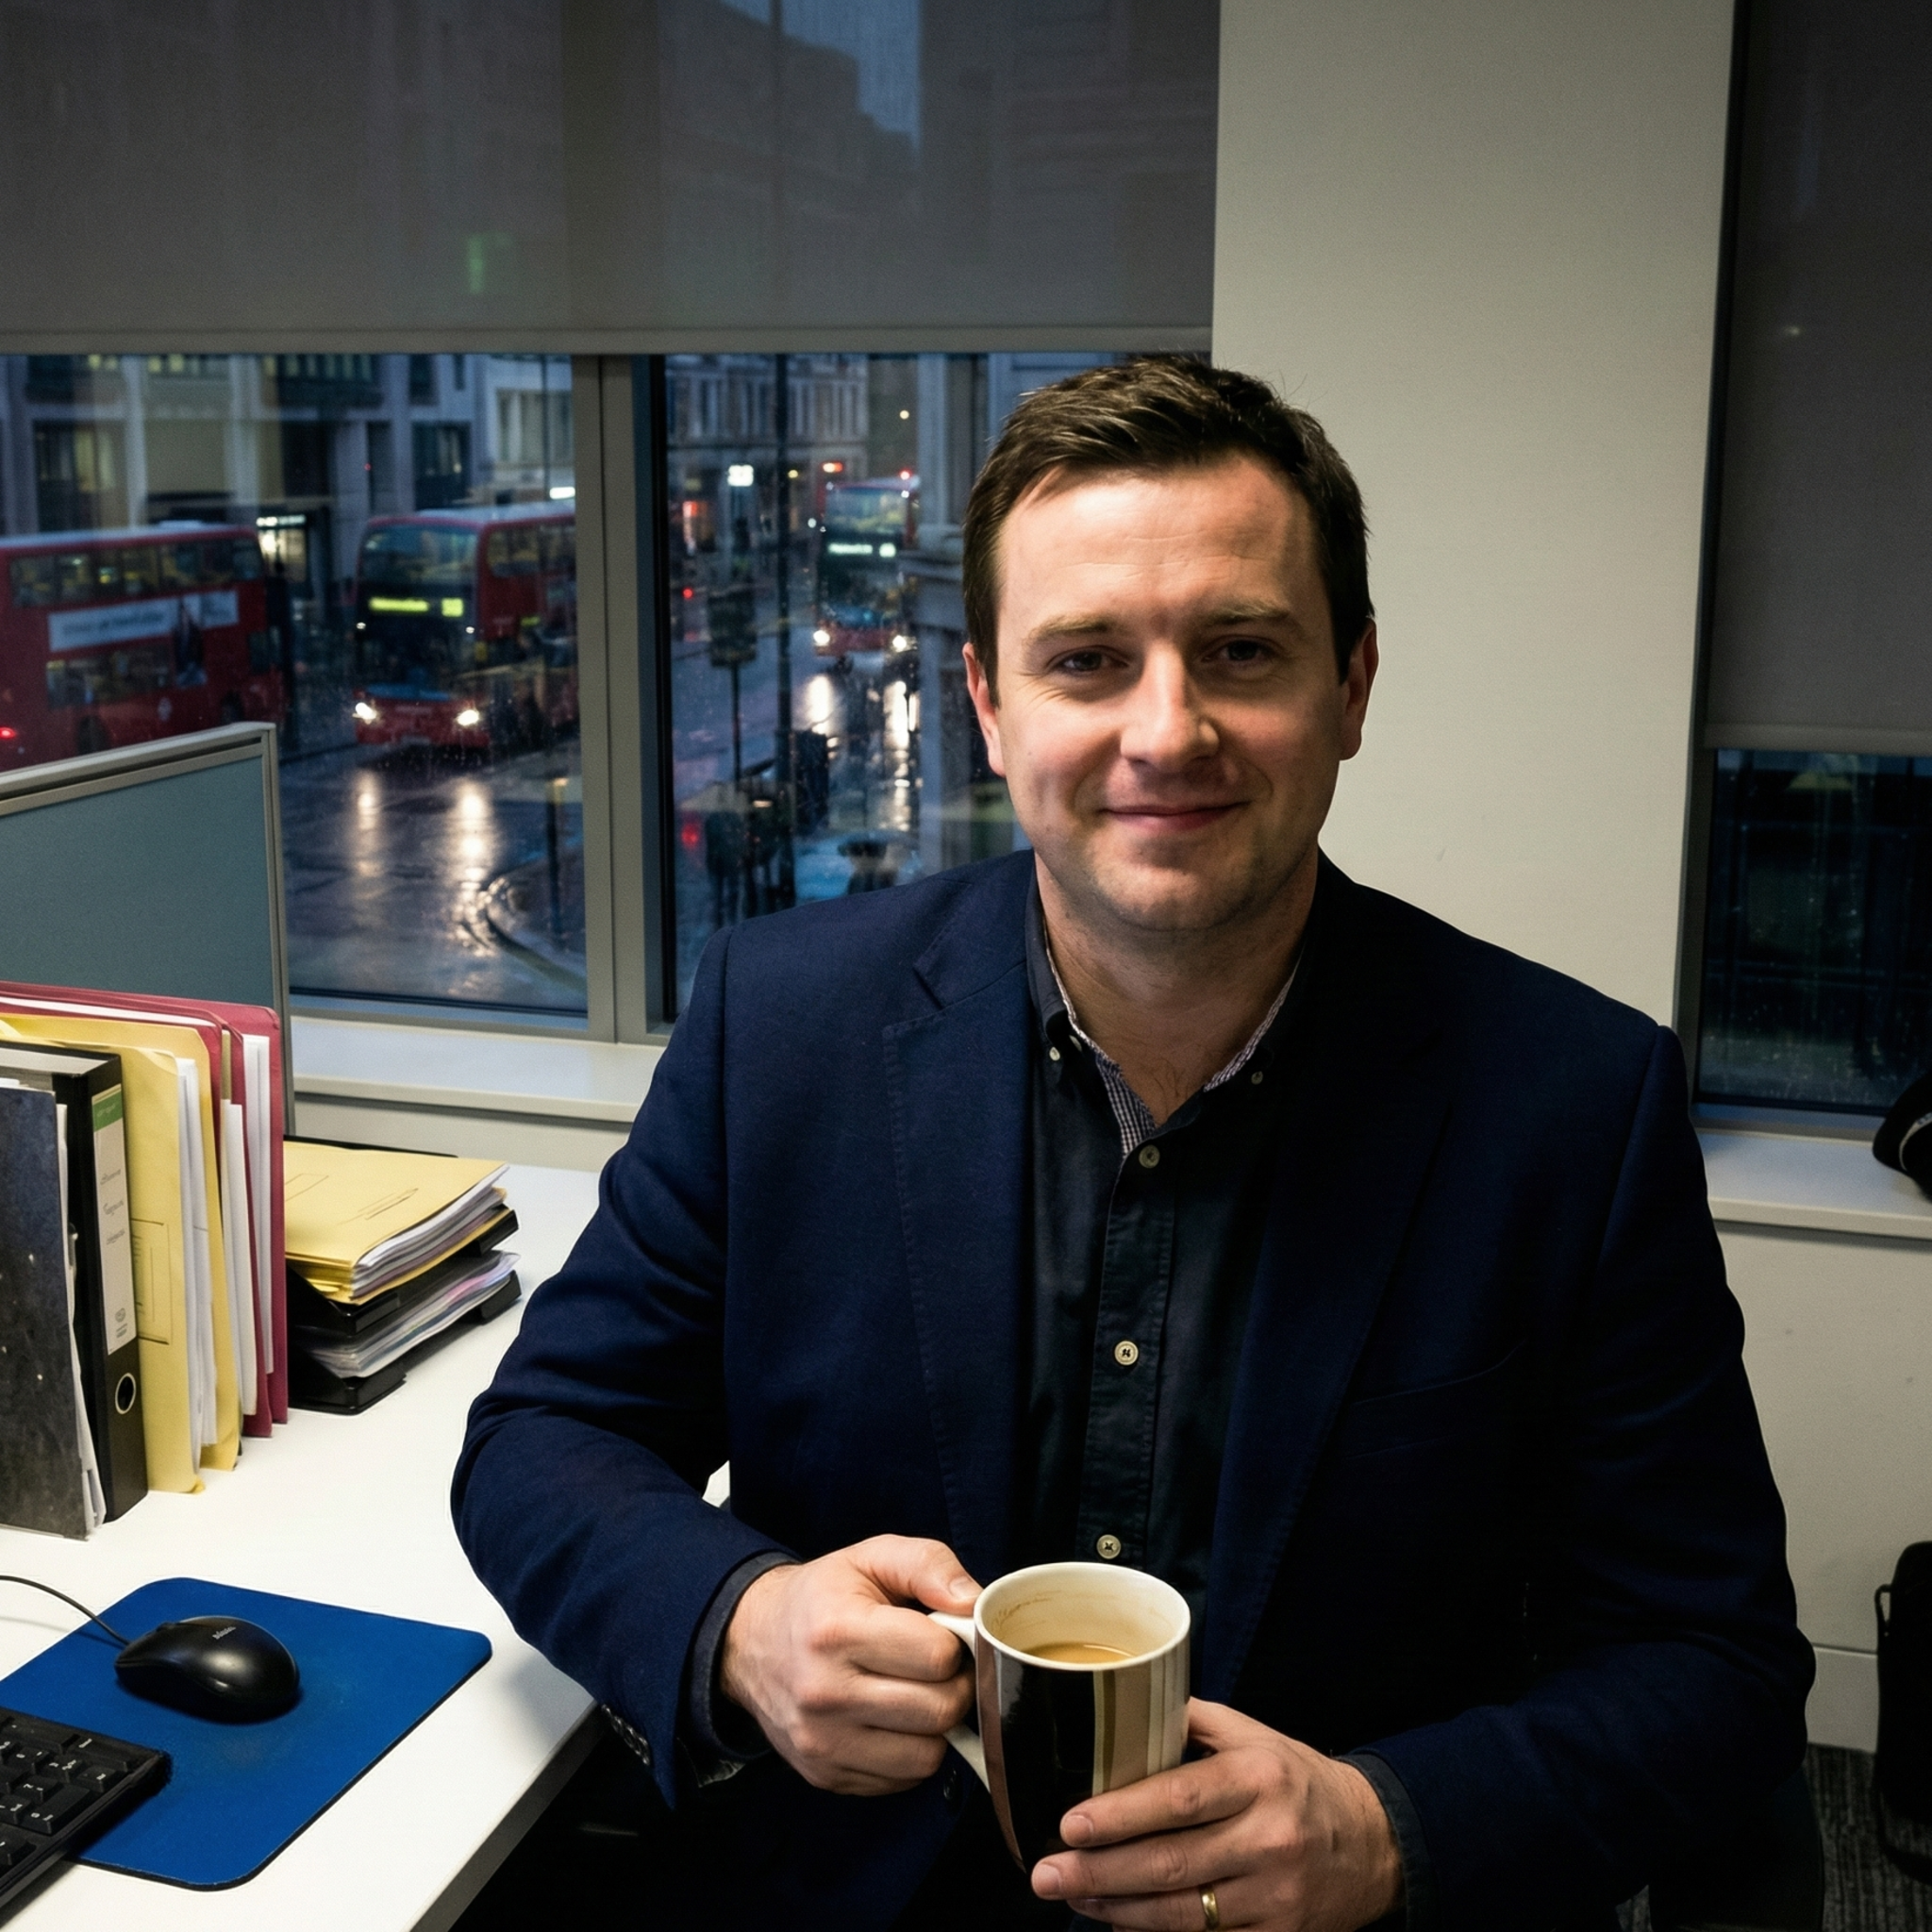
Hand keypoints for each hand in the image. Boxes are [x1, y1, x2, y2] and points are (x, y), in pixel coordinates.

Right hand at [718, 1535, 979, 1794]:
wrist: (751, 1642)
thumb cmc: (823, 1597)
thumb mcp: (872, 1557)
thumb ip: (928, 1565)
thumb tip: (974, 1603)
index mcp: (837, 1631)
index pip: (938, 1656)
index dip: (954, 1642)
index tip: (940, 1633)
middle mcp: (824, 1693)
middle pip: (940, 1710)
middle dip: (954, 1685)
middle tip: (939, 1667)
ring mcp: (822, 1742)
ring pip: (927, 1756)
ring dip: (935, 1726)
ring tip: (916, 1693)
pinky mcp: (825, 1775)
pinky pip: (902, 1779)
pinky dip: (910, 1752)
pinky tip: (892, 1720)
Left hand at [1031, 1699, 1401, 1929]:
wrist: (1374, 1843)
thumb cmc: (1297, 1780)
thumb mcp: (1254, 1736)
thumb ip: (1191, 1720)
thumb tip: (1122, 1702)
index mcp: (1258, 1778)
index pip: (1179, 1799)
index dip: (1122, 1815)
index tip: (1071, 1823)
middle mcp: (1268, 1838)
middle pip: (1170, 1864)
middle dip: (1100, 1871)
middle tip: (1047, 1873)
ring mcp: (1276, 1897)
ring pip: (1182, 1914)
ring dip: (1117, 1909)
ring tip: (1072, 1895)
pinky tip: (1118, 1921)